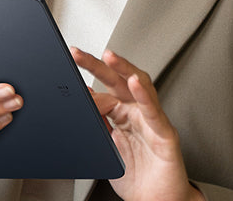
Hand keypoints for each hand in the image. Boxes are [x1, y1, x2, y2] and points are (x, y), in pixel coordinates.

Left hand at [72, 48, 204, 200]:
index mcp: (123, 116)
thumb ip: (97, 124)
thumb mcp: (106, 146)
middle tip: (78, 54)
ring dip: (124, 70)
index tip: (68, 71)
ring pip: (140, 88)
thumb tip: (82, 101)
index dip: (87, 82)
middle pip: (119, 82)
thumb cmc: (136, 178)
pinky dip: (144, 95)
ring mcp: (152, 122)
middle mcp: (138, 114)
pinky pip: (154, 112)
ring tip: (109, 56)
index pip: (104, 90)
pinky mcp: (165, 135)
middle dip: (99, 65)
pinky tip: (134, 83)